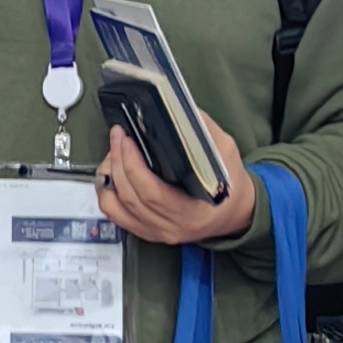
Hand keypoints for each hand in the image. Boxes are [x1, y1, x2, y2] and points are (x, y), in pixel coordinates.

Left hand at [98, 112, 254, 247]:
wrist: (235, 213)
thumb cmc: (231, 186)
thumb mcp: (226, 153)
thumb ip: (203, 132)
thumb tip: (176, 111)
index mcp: (192, 211)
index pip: (152, 192)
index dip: (133, 165)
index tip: (128, 140)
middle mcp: (171, 226)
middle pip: (130, 196)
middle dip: (118, 161)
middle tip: (118, 137)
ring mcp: (157, 232)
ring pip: (117, 208)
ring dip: (109, 177)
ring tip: (114, 153)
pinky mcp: (147, 232)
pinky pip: (116, 216)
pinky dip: (107, 194)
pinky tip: (111, 174)